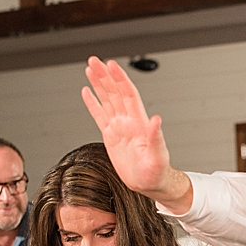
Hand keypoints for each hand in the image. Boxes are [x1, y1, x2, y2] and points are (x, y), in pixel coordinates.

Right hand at [81, 56, 188, 209]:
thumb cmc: (157, 173)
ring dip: (98, 83)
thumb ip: (156, 138)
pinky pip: (99, 115)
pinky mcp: (111, 136)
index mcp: (138, 123)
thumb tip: (156, 120)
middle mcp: (128, 121)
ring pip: (107, 99)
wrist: (150, 184)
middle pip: (115, 92)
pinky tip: (87, 92)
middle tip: (94, 60)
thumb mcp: (158, 157)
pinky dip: (93, 103)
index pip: (128, 94)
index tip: (111, 65)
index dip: (119, 79)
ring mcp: (119, 127)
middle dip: (105, 75)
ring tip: (89, 68)